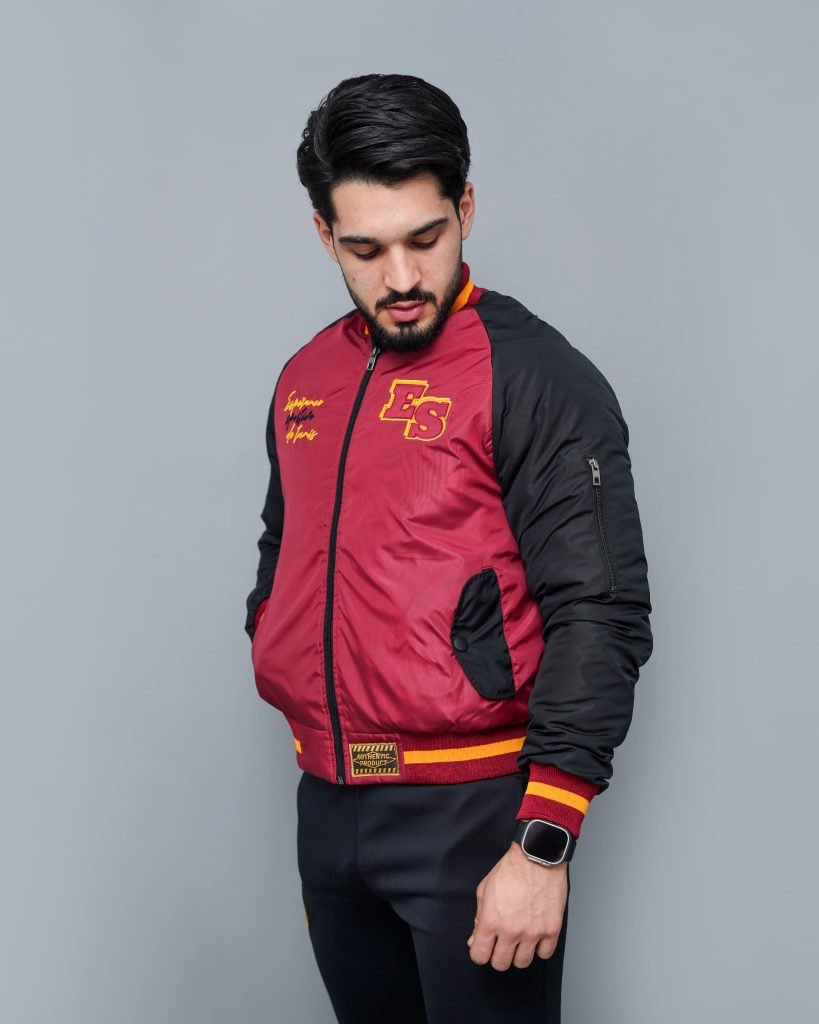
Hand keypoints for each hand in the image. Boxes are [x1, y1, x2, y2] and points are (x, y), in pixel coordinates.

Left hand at [466, 842, 566, 970]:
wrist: (537, 857)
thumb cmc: (511, 870)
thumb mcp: (485, 890)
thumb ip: (479, 918)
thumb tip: (475, 939)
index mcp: (491, 921)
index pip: (479, 956)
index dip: (480, 952)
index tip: (484, 947)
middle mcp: (511, 930)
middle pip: (500, 964)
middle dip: (498, 955)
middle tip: (501, 943)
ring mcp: (533, 932)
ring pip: (522, 963)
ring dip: (519, 953)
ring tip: (519, 939)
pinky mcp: (552, 929)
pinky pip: (544, 954)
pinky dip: (539, 948)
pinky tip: (535, 936)